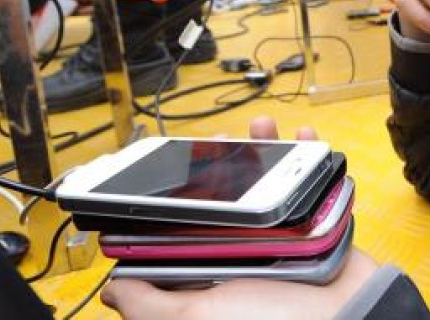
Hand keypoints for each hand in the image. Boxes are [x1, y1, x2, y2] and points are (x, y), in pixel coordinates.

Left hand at [101, 117, 375, 318]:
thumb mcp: (198, 317)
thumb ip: (151, 304)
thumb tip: (113, 288)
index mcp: (213, 270)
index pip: (186, 226)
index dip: (180, 192)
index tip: (178, 163)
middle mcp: (245, 250)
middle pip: (229, 195)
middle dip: (224, 161)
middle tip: (222, 139)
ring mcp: (282, 235)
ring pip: (268, 181)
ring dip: (265, 147)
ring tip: (262, 128)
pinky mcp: (315, 224)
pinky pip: (312, 183)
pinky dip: (311, 156)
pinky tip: (305, 138)